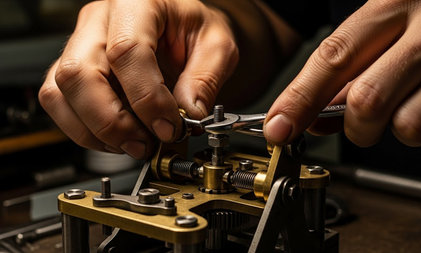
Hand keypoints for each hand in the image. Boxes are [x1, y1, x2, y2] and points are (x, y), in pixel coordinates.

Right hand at [39, 0, 237, 158]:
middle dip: (113, 122)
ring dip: (96, 131)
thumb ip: (205, 79)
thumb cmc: (193, 29)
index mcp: (137, 3)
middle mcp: (99, 21)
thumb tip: (188, 115)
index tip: (169, 127)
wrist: (180, 27)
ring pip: (61, 92)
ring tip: (134, 145)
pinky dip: (84, 131)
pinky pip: (60, 103)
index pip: (127, 51)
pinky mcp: (74, 70)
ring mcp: (80, 44)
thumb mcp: (217, 45)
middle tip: (145, 144)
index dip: (147, 98)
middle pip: (80, 74)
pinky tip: (116, 139)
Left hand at [264, 0, 420, 152]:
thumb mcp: (393, 21)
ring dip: (401, 127)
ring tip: (417, 102)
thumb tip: (315, 116)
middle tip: (363, 123)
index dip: (300, 99)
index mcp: (398, 0)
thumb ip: (354, 65)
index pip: (334, 57)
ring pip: (408, 126)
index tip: (279, 127)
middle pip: (367, 101)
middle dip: (356, 126)